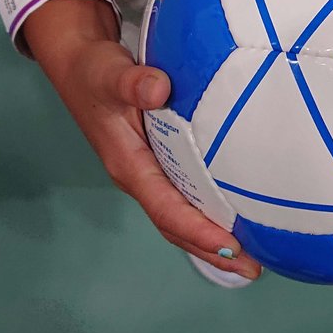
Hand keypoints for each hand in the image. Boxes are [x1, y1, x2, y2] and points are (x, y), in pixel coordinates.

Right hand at [32, 5, 261, 280]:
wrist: (78, 62)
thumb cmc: (94, 70)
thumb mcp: (108, 73)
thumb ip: (131, 82)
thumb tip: (158, 90)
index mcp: (128, 164)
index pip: (166, 208)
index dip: (197, 230)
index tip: (231, 246)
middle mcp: (139, 177)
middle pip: (175, 225)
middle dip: (211, 250)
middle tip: (254, 269)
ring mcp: (148, 172)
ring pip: (180, 216)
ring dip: (212, 239)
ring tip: (252, 257)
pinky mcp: (157, 162)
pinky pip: (184, 198)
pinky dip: (208, 215)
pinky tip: (236, 218)